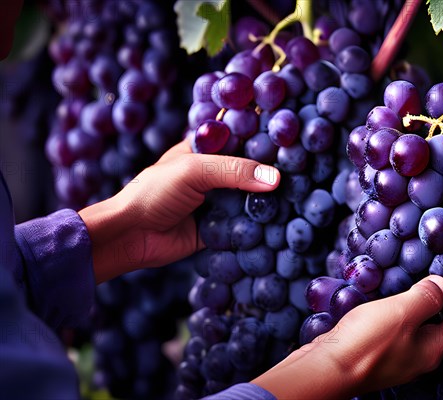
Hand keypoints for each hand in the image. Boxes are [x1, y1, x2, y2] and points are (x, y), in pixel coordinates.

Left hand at [79, 140, 279, 282]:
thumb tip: (275, 178)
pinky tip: (278, 223)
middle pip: (249, 170)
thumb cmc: (155, 192)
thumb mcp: (194, 171)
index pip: (240, 140)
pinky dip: (257, 224)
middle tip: (301, 173)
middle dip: (270, 174)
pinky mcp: (217, 227)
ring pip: (249, 198)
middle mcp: (213, 174)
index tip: (290, 142)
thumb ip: (234, 171)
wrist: (131, 236)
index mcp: (204, 151)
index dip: (262, 140)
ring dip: (266, 201)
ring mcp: (216, 201)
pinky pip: (243, 224)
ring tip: (297, 198)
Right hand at [252, 275, 442, 398]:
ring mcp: (397, 359)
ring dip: (426, 314)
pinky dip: (402, 318)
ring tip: (421, 291)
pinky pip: (398, 334)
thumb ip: (426, 297)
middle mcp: (418, 358)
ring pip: (420, 335)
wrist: (327, 368)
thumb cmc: (367, 342)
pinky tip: (390, 306)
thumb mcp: (402, 312)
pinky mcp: (376, 355)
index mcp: (431, 349)